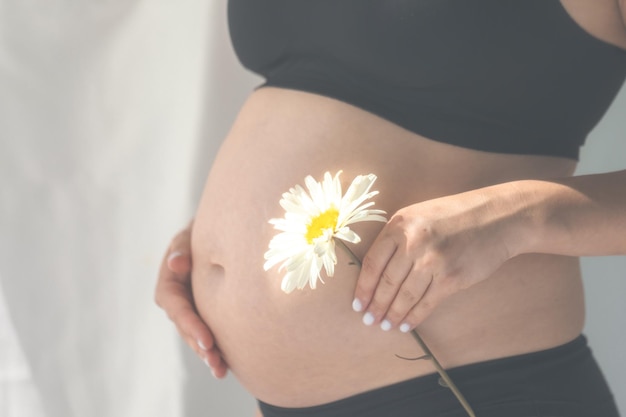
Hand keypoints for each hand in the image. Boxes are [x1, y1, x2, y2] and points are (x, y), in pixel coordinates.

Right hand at [155, 220, 228, 377]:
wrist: (219, 234)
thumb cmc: (200, 233)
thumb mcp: (188, 236)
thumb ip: (182, 249)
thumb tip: (177, 264)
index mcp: (170, 284)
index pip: (176, 307)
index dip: (190, 324)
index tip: (207, 340)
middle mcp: (178, 301)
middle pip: (186, 328)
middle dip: (199, 346)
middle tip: (215, 362)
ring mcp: (192, 310)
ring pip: (197, 336)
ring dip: (208, 355)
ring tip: (220, 371)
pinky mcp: (207, 315)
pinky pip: (210, 334)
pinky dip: (218, 350)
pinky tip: (229, 366)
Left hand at [352, 187, 520, 331]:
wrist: (497, 218)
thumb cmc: (454, 216)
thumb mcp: (418, 216)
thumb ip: (397, 238)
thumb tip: (375, 273)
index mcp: (400, 224)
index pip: (372, 262)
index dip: (363, 287)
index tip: (357, 303)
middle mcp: (413, 242)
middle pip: (386, 282)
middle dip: (376, 305)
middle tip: (369, 319)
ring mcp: (433, 261)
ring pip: (405, 295)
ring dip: (393, 314)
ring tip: (385, 325)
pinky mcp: (452, 277)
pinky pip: (426, 302)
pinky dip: (414, 316)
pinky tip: (406, 324)